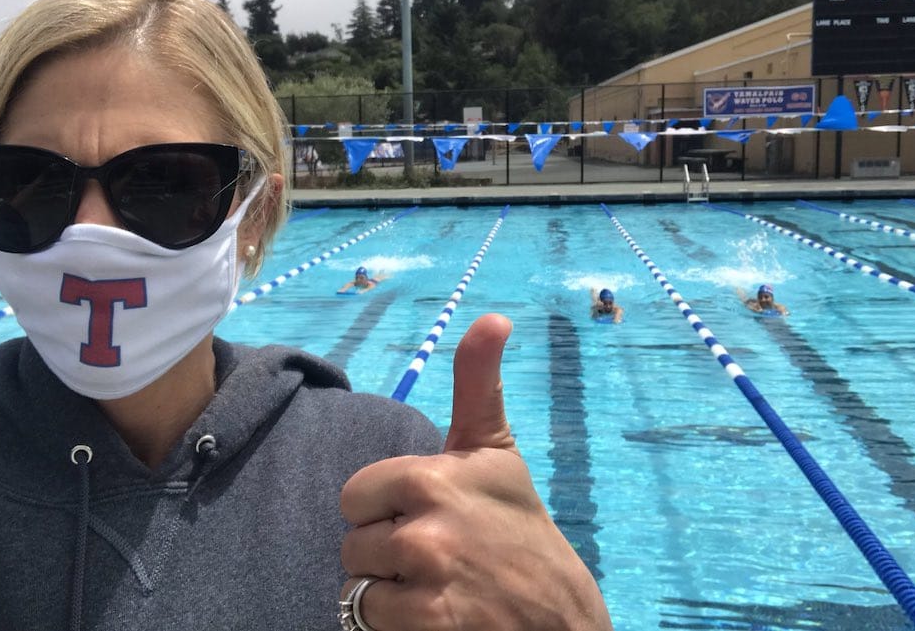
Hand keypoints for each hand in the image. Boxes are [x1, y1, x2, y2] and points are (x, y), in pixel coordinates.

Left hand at [340, 313, 611, 629]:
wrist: (561, 617)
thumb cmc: (520, 528)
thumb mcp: (497, 452)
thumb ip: (478, 383)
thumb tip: (493, 316)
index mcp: (431, 476)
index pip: (354, 496)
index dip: (383, 509)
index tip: (425, 515)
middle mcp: (427, 528)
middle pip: (352, 544)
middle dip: (384, 554)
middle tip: (437, 558)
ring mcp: (429, 582)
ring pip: (356, 587)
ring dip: (388, 593)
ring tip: (436, 589)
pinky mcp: (429, 627)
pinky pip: (369, 623)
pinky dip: (396, 626)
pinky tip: (438, 619)